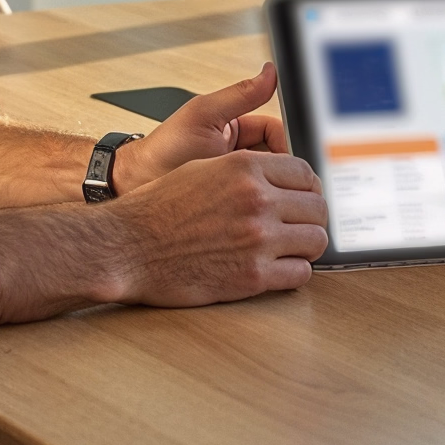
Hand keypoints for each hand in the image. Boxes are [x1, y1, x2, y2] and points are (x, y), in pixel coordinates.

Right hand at [105, 149, 328, 305]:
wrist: (127, 248)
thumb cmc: (158, 209)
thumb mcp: (202, 168)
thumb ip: (245, 170)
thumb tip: (279, 177)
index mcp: (245, 168)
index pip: (306, 173)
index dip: (308, 188)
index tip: (304, 198)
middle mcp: (256, 200)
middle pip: (317, 207)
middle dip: (311, 217)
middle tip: (300, 226)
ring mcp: (257, 239)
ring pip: (316, 240)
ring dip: (307, 245)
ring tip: (291, 248)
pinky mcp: (252, 276)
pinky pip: (300, 274)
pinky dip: (294, 272)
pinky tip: (279, 269)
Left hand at [114, 63, 288, 194]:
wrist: (135, 188)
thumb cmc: (163, 152)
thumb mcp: (204, 117)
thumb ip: (240, 94)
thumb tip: (270, 71)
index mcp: (236, 126)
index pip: (277, 132)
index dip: (286, 146)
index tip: (289, 163)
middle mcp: (237, 152)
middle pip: (277, 159)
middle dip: (280, 172)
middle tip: (276, 186)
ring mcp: (232, 178)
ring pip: (269, 183)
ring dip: (270, 190)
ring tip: (262, 198)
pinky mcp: (228, 201)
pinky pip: (255, 202)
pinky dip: (258, 206)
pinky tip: (254, 210)